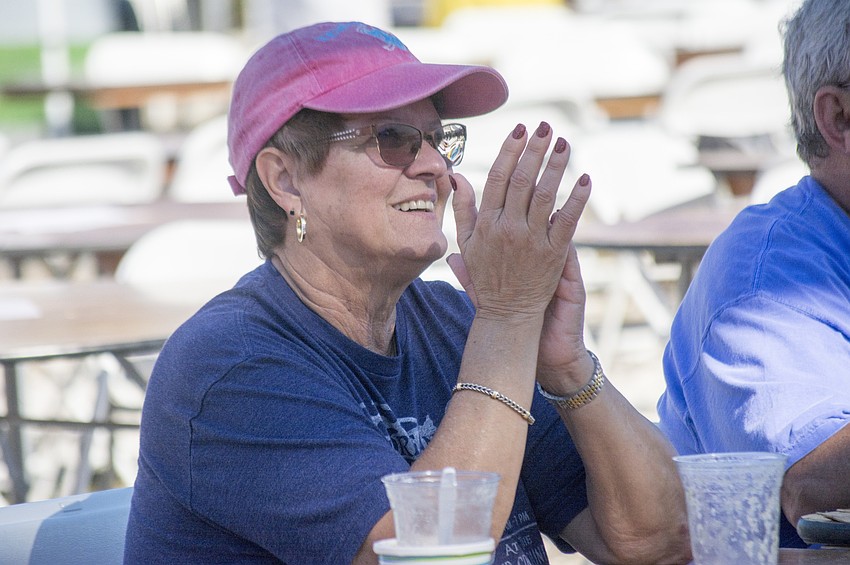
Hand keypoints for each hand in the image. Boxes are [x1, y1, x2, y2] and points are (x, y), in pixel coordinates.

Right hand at [448, 122, 589, 320]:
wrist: (507, 315)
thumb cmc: (487, 277)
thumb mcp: (466, 244)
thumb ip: (463, 209)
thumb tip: (456, 177)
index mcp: (487, 224)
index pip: (497, 178)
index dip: (509, 151)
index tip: (520, 130)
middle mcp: (508, 229)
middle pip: (522, 180)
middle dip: (535, 150)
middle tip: (546, 127)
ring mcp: (532, 241)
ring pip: (545, 195)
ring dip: (556, 166)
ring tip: (564, 143)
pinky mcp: (554, 254)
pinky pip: (567, 221)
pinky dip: (577, 199)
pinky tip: (585, 178)